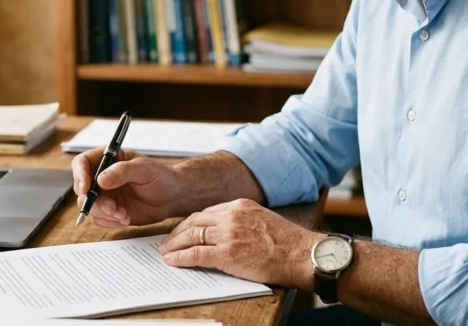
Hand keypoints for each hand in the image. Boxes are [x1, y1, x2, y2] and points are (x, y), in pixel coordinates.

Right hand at [71, 147, 183, 227]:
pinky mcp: (109, 211)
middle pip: (82, 188)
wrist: (172, 197)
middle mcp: (102, 177)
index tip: (86, 188)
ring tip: (123, 214)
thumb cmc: (161, 177)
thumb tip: (101, 180)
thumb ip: (122, 172)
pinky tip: (126, 218)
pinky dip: (111, 222)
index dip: (79, 175)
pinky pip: (99, 219)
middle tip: (112, 207)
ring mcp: (105, 195)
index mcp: (108, 159)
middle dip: (94, 201)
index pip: (82, 163)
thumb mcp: (145, 169)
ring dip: (104, 213)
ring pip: (89, 206)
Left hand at [160, 199, 322, 289]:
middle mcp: (231, 216)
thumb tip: (225, 231)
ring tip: (165, 252)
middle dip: (177, 232)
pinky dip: (181, 258)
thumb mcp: (263, 219)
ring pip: (191, 236)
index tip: (182, 230)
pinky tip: (173, 261)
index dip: (190, 223)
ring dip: (174, 245)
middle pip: (194, 222)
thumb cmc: (288, 243)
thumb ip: (242, 221)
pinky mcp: (227, 254)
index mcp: (240, 205)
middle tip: (166, 241)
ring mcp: (228, 234)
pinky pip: (196, 254)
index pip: (206, 212)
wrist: (302, 255)